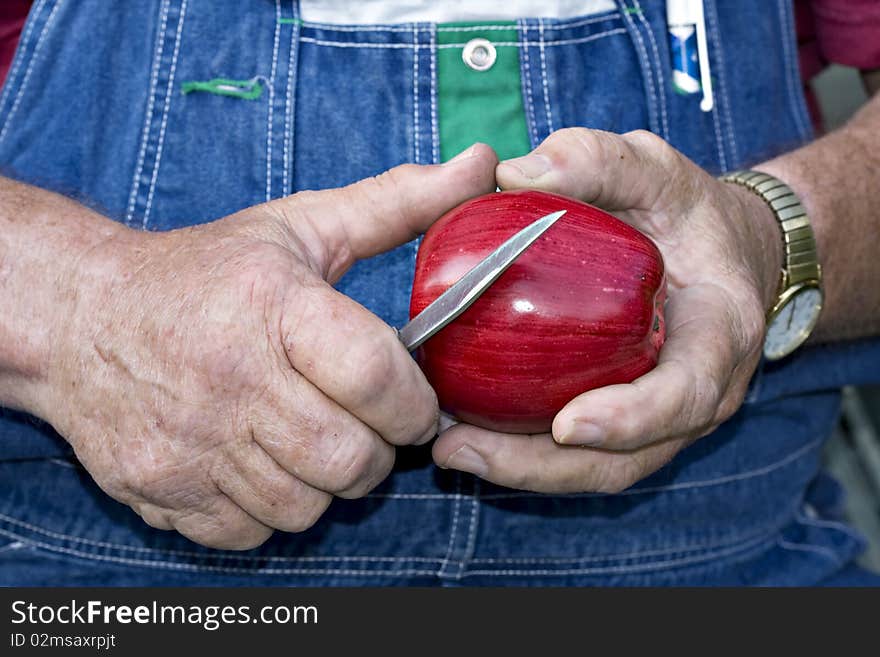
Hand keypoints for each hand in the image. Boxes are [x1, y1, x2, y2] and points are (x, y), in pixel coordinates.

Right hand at [33, 145, 496, 547]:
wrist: (81, 318)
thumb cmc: (205, 273)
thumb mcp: (300, 226)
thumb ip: (398, 203)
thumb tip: (483, 166)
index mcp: (272, 305)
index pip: (374, 375)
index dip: (413, 403)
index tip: (415, 403)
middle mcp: (229, 377)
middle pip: (349, 459)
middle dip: (377, 451)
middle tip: (365, 424)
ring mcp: (190, 442)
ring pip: (305, 506)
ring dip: (324, 482)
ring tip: (310, 440)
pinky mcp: (161, 489)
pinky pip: (251, 533)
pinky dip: (269, 509)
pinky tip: (259, 464)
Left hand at [432, 129, 781, 493]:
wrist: (722, 254)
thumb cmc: (688, 213)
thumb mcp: (653, 168)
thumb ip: (595, 161)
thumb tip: (510, 174)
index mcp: (720, 333)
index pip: (687, 392)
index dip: (632, 419)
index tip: (567, 426)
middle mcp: (698, 391)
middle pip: (629, 458)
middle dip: (546, 469)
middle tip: (462, 449)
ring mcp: (663, 417)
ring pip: (599, 469)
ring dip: (523, 471)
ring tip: (450, 450)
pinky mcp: (630, 422)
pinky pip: (581, 455)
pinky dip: (526, 454)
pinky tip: (466, 434)